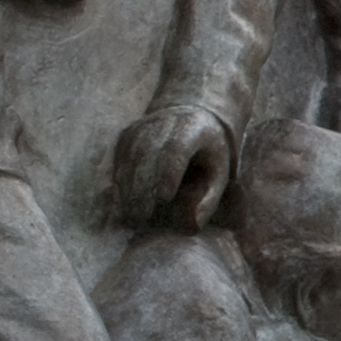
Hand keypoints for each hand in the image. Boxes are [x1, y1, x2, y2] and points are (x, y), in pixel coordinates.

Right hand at [112, 103, 234, 228]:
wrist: (191, 114)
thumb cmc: (209, 152)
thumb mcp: (220, 173)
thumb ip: (209, 198)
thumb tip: (193, 225)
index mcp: (193, 127)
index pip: (176, 148)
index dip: (168, 172)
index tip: (164, 198)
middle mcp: (164, 122)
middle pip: (147, 155)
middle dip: (143, 187)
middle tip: (141, 216)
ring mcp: (142, 126)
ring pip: (130, 157)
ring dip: (129, 186)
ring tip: (131, 215)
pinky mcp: (128, 133)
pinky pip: (121, 158)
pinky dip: (122, 180)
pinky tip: (124, 201)